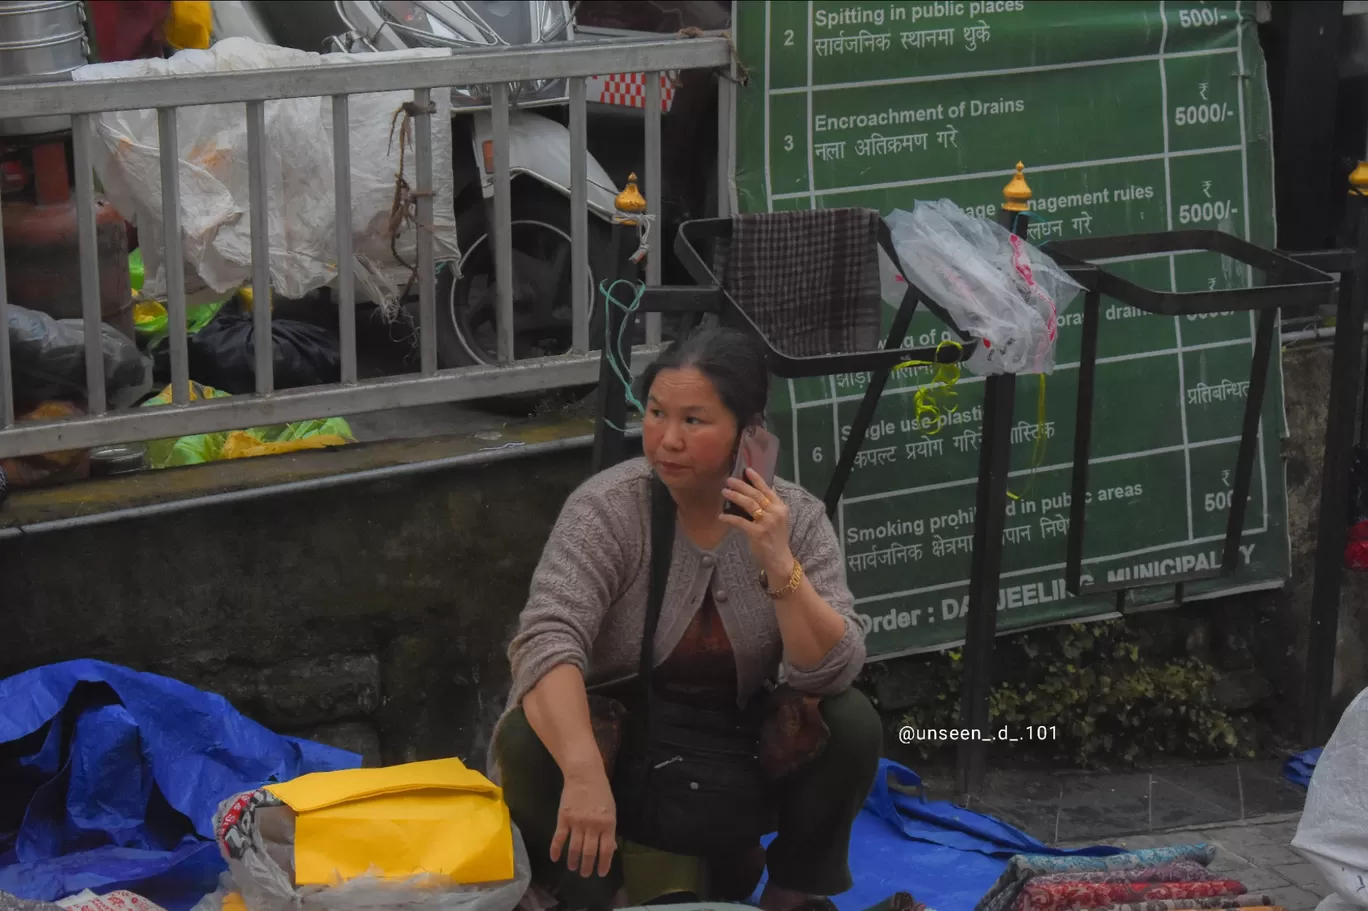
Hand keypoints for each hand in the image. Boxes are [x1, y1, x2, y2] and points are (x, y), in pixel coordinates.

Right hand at [550, 765, 616, 877]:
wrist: (584, 775)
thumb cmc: (601, 791)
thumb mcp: (611, 810)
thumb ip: (609, 829)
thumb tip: (610, 848)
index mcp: (607, 823)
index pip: (606, 849)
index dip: (604, 863)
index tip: (601, 873)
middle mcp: (593, 826)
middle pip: (590, 852)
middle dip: (587, 866)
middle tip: (585, 875)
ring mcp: (577, 823)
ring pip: (575, 848)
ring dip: (573, 860)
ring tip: (573, 868)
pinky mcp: (563, 818)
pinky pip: (559, 838)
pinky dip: (556, 849)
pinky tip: (555, 858)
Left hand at [720, 468, 795, 583]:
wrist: (779, 558)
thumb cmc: (776, 538)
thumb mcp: (778, 519)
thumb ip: (770, 505)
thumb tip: (757, 491)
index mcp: (781, 507)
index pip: (767, 489)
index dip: (757, 479)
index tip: (746, 470)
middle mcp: (775, 513)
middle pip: (756, 495)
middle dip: (741, 486)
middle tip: (729, 480)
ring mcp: (767, 523)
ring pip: (748, 504)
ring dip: (735, 497)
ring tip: (724, 492)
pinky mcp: (757, 533)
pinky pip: (740, 522)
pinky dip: (729, 518)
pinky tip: (721, 516)